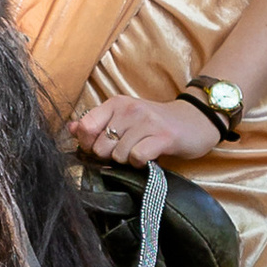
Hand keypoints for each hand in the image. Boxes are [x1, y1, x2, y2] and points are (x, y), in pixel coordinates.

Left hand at [68, 91, 217, 167]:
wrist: (194, 121)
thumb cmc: (155, 124)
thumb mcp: (124, 118)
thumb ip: (97, 123)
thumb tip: (71, 129)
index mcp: (116, 103)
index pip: (86, 127)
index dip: (89, 144)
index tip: (104, 147)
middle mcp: (129, 109)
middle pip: (101, 146)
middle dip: (110, 156)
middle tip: (127, 151)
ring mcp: (146, 122)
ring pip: (118, 154)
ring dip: (128, 161)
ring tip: (140, 153)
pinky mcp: (163, 136)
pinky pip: (138, 157)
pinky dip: (140, 164)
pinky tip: (148, 159)